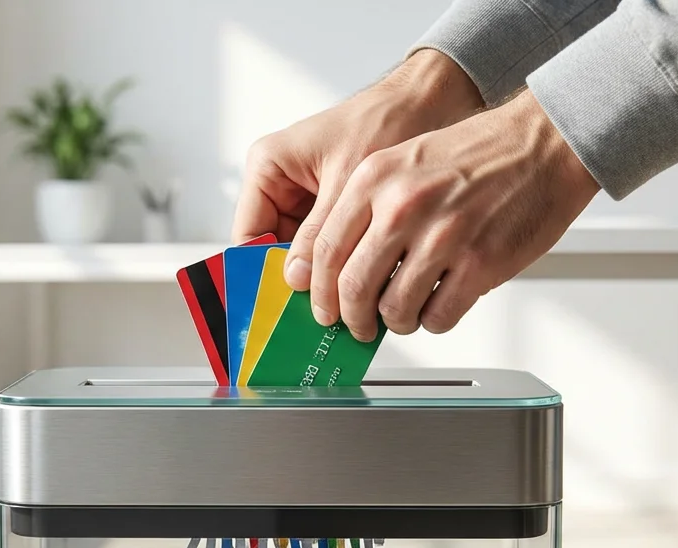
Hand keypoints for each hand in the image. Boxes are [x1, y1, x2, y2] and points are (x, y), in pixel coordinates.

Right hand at [231, 50, 481, 288]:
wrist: (429, 103)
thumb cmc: (386, 121)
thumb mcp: (348, 181)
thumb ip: (320, 233)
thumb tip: (296, 280)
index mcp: (268, 167)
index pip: (248, 236)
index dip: (260, 274)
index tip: (277, 307)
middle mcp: (281, 184)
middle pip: (274, 251)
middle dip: (296, 283)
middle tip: (315, 315)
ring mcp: (307, 199)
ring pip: (303, 255)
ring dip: (322, 279)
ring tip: (341, 306)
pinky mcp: (334, 209)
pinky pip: (329, 248)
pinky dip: (342, 268)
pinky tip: (359, 286)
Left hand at [308, 89, 599, 340]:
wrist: (541, 144)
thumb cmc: (476, 154)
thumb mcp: (403, 161)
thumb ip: (367, 208)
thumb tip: (338, 264)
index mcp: (375, 179)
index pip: (326, 250)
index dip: (319, 291)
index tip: (322, 308)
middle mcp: (402, 206)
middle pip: (352, 287)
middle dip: (351, 318)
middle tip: (358, 326)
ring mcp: (442, 236)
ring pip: (394, 309)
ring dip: (396, 322)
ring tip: (405, 315)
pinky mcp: (479, 262)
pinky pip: (438, 316)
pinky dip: (433, 321)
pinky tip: (439, 307)